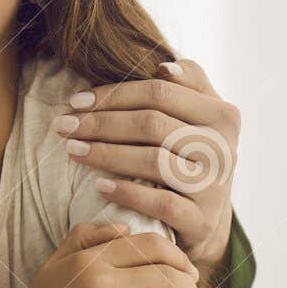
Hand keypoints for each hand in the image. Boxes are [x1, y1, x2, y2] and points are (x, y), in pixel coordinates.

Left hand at [53, 58, 239, 275]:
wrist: (206, 219)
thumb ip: (189, 84)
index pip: (159, 93)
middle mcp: (223, 149)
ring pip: (153, 161)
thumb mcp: (200, 117)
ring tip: (71, 149)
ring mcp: (215, 186)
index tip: (75, 101)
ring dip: (104, 154)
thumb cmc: (192, 156)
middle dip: (100, 122)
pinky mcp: (202, 220)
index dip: (113, 95)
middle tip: (63, 125)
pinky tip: (98, 185)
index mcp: (222, 115)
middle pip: (152, 124)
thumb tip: (164, 67)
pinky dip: (126, 191)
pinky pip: (160, 202)